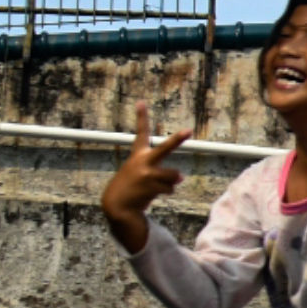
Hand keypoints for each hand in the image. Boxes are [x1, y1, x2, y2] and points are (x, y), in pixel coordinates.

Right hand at [100, 104, 191, 250]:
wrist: (117, 205)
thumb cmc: (131, 186)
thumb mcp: (139, 172)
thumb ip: (162, 171)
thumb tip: (182, 178)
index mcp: (137, 155)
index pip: (140, 133)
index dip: (141, 117)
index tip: (141, 102)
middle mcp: (142, 161)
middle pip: (165, 149)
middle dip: (177, 139)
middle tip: (189, 130)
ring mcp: (147, 174)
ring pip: (174, 176)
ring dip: (170, 182)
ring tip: (154, 186)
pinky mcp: (150, 186)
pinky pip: (171, 188)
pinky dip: (166, 192)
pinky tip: (151, 194)